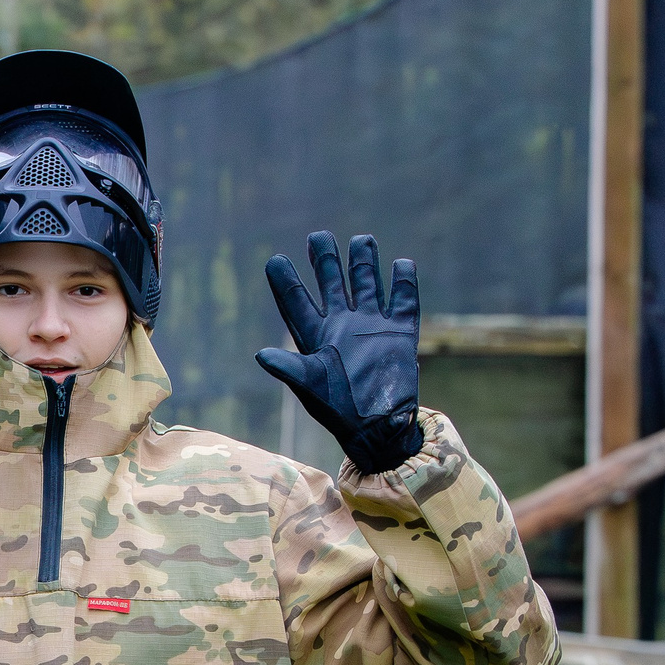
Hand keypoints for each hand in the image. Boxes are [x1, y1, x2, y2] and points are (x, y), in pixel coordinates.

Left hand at [254, 232, 425, 474]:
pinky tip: (402, 263)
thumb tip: (260, 355)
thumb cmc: (338, 411)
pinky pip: (403, 301)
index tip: (275, 260)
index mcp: (317, 336)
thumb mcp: (311, 386)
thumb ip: (289, 367)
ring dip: (364, 263)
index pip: (297, 302)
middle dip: (326, 260)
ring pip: (367, 285)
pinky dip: (404, 282)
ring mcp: (372, 328)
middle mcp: (343, 327)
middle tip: (318, 236)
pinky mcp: (399, 333)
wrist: (377, 428)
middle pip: (332, 285)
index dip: (286, 281)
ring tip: (362, 239)